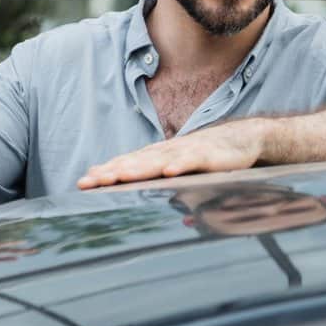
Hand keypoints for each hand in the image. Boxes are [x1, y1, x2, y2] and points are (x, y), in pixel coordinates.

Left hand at [77, 121, 263, 188]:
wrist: (241, 139)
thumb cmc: (206, 154)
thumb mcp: (177, 166)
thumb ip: (155, 176)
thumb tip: (129, 187)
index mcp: (158, 156)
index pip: (127, 163)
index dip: (106, 172)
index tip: (84, 182)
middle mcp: (168, 152)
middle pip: (136, 162)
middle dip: (112, 172)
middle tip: (90, 182)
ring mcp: (187, 152)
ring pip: (159, 161)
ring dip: (139, 168)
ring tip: (120, 176)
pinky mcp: (209, 155)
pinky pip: (192, 160)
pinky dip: (180, 165)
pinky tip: (169, 171)